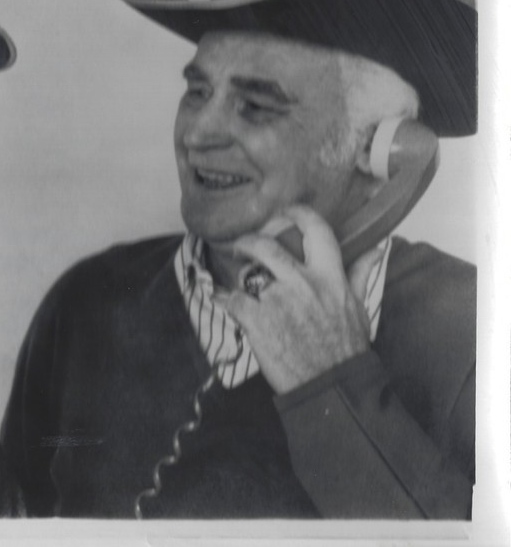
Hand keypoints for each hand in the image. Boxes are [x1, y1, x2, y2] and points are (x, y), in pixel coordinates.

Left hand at [213, 205, 383, 394]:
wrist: (331, 386)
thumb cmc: (346, 348)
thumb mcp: (359, 307)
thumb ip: (359, 273)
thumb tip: (376, 246)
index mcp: (330, 277)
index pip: (315, 230)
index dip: (296, 213)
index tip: (283, 213)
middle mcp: (303, 283)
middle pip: (266, 246)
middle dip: (249, 241)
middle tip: (243, 246)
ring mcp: (278, 301)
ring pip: (248, 276)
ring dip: (242, 281)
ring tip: (242, 287)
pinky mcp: (258, 321)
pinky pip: (233, 300)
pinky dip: (225, 300)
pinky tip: (224, 301)